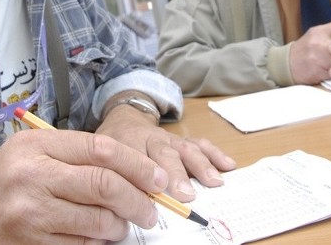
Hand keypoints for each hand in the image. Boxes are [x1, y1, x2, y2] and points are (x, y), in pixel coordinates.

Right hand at [0, 129, 167, 243]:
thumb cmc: (5, 180)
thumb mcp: (32, 151)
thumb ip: (74, 153)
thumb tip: (130, 170)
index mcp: (36, 146)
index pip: (100, 149)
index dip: (136, 164)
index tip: (157, 178)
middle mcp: (33, 175)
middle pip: (103, 184)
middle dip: (138, 198)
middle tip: (152, 208)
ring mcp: (31, 211)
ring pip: (97, 219)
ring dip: (121, 224)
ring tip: (125, 223)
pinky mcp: (31, 241)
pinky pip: (82, 244)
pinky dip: (100, 241)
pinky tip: (101, 236)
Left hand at [96, 101, 236, 202]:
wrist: (124, 121)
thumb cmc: (113, 149)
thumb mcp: (102, 160)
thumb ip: (112, 178)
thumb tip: (119, 208)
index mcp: (126, 145)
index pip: (134, 161)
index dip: (143, 179)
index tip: (154, 197)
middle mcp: (150, 140)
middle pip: (163, 154)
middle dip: (176, 174)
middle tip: (186, 195)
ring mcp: (168, 139)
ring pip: (185, 148)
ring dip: (201, 165)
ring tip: (215, 182)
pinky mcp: (182, 140)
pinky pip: (199, 144)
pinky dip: (214, 154)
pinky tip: (228, 165)